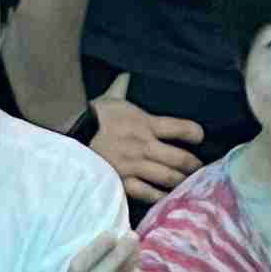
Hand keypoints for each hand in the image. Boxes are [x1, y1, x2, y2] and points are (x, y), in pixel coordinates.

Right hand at [89, 77, 205, 206]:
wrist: (70, 135)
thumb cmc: (93, 116)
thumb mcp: (111, 98)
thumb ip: (123, 87)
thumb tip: (126, 73)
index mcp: (144, 123)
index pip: (180, 127)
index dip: (195, 133)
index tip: (200, 137)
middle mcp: (143, 145)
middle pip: (180, 158)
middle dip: (193, 165)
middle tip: (198, 169)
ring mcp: (133, 165)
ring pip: (167, 177)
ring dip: (181, 182)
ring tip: (188, 185)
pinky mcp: (122, 181)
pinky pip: (147, 193)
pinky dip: (160, 197)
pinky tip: (167, 198)